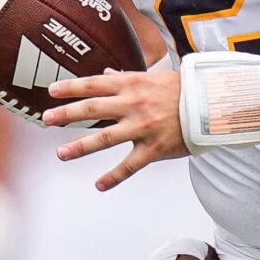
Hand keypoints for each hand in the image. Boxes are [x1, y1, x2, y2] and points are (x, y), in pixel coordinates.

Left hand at [46, 68, 185, 190]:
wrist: (212, 106)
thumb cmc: (184, 90)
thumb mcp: (154, 77)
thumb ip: (126, 79)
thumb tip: (104, 75)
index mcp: (132, 84)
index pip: (94, 84)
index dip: (71, 87)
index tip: (51, 91)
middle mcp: (134, 105)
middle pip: (92, 109)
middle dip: (67, 114)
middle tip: (46, 119)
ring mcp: (143, 128)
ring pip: (105, 138)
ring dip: (80, 146)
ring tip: (61, 153)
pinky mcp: (154, 148)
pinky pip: (130, 165)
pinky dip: (113, 177)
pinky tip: (99, 185)